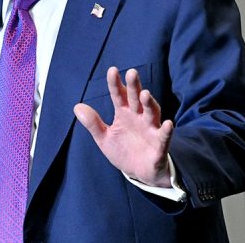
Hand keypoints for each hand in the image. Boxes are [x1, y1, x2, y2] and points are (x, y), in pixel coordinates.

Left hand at [74, 67, 173, 186]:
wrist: (139, 172)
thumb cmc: (123, 151)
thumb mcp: (104, 138)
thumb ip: (93, 123)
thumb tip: (77, 107)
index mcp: (124, 114)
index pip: (119, 95)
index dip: (115, 84)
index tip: (112, 70)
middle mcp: (139, 117)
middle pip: (137, 99)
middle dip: (135, 86)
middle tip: (132, 72)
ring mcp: (150, 129)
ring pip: (151, 113)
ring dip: (149, 103)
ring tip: (145, 94)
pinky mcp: (159, 145)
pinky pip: (164, 137)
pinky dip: (166, 131)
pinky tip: (168, 124)